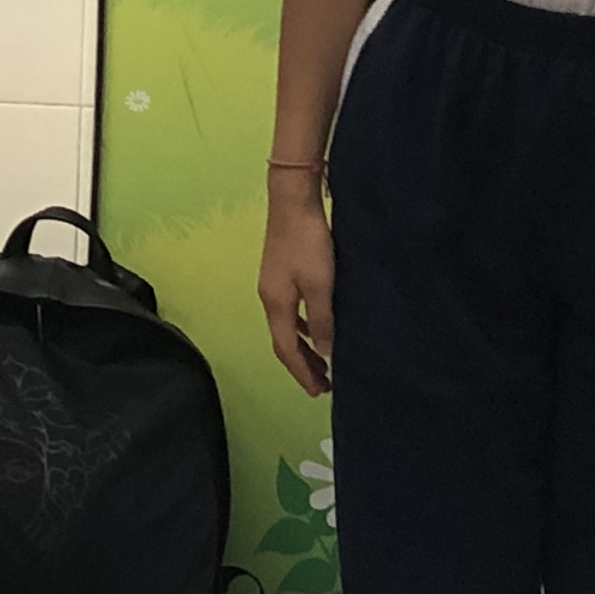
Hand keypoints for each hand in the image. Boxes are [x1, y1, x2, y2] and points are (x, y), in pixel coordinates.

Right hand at [259, 189, 335, 396]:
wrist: (292, 202)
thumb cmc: (309, 244)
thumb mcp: (320, 285)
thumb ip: (322, 320)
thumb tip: (325, 354)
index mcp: (276, 304)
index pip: (286, 349)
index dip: (302, 373)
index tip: (319, 392)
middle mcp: (269, 298)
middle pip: (283, 341)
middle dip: (301, 365)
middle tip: (322, 384)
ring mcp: (272, 284)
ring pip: (286, 327)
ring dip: (302, 348)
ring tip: (321, 362)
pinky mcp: (280, 273)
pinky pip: (290, 312)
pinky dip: (302, 328)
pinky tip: (315, 326)